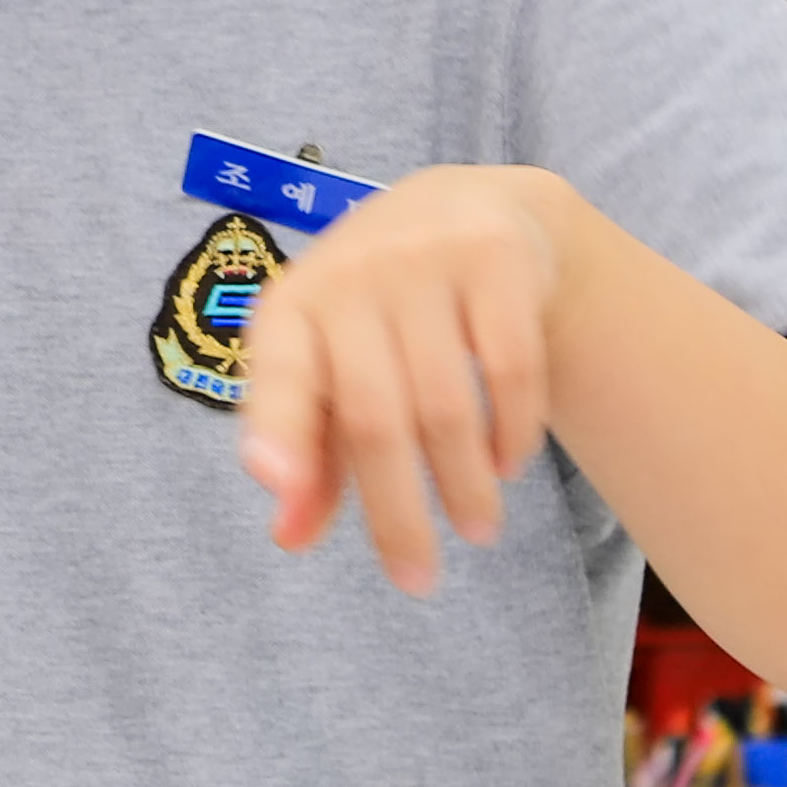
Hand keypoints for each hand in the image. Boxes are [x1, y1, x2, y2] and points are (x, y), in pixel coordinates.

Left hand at [234, 167, 579, 595]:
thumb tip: (289, 538)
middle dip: (398, 511)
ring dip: (464, 483)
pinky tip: (509, 464)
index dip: (276, 428)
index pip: (281, 375)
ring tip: (478, 528)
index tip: (273, 482)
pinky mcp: (498, 257)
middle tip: (419, 580)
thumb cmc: (375, 312)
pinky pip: (513, 367)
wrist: (464, 207)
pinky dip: (513, 431)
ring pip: (447, 403)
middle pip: (375, 418)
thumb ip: (309, 451)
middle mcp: (353, 274)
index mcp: (293, 308)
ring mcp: (427, 259)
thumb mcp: (328, 366)